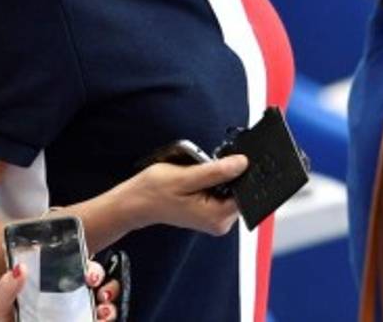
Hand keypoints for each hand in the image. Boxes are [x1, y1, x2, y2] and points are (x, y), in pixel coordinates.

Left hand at [0, 261, 118, 321]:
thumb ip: (6, 290)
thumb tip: (20, 268)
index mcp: (47, 289)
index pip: (73, 269)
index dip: (86, 266)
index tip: (87, 272)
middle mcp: (64, 304)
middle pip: (95, 285)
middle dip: (104, 281)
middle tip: (94, 285)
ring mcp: (74, 318)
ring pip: (103, 307)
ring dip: (110, 305)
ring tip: (103, 309)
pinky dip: (106, 321)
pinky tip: (99, 320)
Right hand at [124, 154, 247, 235]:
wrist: (137, 202)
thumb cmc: (154, 192)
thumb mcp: (185, 177)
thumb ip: (216, 172)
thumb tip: (242, 163)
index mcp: (217, 217)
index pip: (245, 194)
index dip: (241, 174)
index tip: (228, 161)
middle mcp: (219, 222)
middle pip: (238, 190)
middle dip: (225, 173)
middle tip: (201, 168)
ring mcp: (214, 218)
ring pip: (229, 188)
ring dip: (216, 176)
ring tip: (193, 174)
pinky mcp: (210, 212)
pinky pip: (220, 191)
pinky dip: (210, 181)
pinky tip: (194, 179)